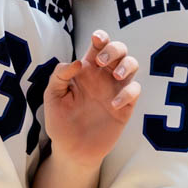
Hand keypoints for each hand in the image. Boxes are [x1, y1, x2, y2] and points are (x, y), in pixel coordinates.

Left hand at [43, 30, 140, 168]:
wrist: (71, 151)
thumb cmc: (60, 122)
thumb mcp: (52, 97)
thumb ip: (59, 76)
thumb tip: (78, 62)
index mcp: (86, 70)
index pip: (98, 46)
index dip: (101, 37)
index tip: (96, 39)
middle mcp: (103, 76)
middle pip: (119, 49)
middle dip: (114, 49)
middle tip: (101, 61)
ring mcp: (116, 90)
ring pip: (132, 64)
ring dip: (126, 64)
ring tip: (116, 76)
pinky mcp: (125, 106)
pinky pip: (134, 90)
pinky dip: (127, 93)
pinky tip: (114, 104)